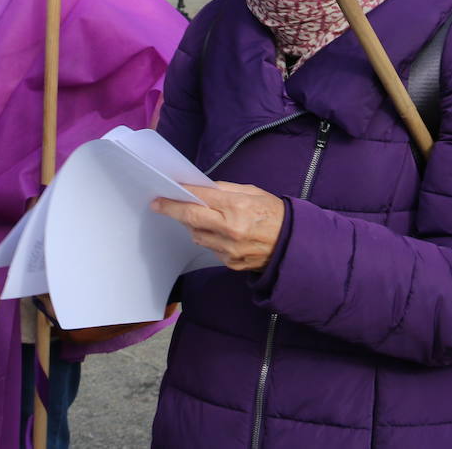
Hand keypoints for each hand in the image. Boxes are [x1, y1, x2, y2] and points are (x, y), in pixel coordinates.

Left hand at [151, 182, 285, 272]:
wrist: (293, 245)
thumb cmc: (274, 214)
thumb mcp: (252, 192)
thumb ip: (224, 190)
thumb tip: (200, 189)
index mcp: (238, 208)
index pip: (200, 198)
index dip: (181, 194)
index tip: (165, 192)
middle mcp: (231, 230)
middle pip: (191, 219)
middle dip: (172, 210)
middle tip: (158, 204)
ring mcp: (229, 249)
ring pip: (197, 235)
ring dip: (192, 225)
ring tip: (196, 216)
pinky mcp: (230, 263)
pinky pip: (209, 248)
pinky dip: (208, 238)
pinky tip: (216, 231)